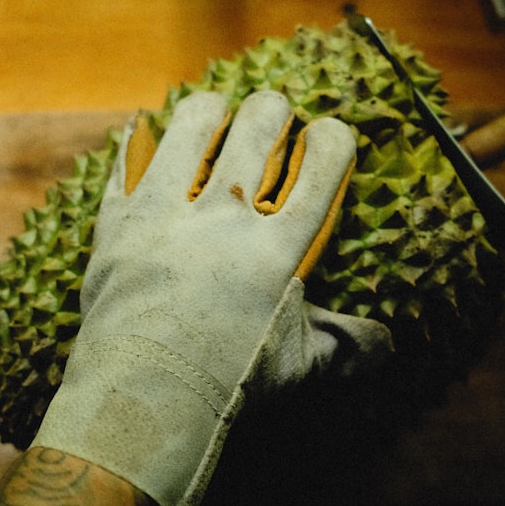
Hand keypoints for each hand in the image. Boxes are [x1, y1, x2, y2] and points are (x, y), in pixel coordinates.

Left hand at [32, 90, 391, 505]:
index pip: (322, 166)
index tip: (330, 136)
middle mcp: (224, 215)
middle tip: (273, 116)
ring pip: (191, 124)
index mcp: (276, 247)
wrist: (144, 396)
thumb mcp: (298, 365)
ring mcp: (166, 212)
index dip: (334, 138)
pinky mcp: (118, 222)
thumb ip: (344, 345)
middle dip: (273, 109)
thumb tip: (386, 345)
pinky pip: (125, 163)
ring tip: (214, 115)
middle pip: (258, 124)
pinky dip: (134, 143)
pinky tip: (140, 131)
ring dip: (209, 110)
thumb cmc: (228, 381)